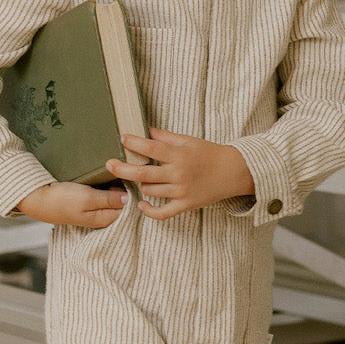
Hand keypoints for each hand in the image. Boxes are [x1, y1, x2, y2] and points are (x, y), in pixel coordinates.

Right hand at [15, 181, 128, 227]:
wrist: (37, 198)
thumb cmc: (61, 200)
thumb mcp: (88, 198)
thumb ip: (109, 200)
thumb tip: (129, 200)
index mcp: (104, 218)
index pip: (128, 208)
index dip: (133, 193)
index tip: (134, 178)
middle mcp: (100, 216)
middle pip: (121, 202)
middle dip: (125, 189)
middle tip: (126, 171)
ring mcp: (93, 209)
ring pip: (112, 197)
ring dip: (115, 185)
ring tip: (117, 171)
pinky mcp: (86, 202)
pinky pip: (102, 193)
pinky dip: (105, 185)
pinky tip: (105, 175)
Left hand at [105, 126, 254, 219]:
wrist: (234, 172)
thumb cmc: (210, 153)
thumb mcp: (188, 140)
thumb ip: (165, 137)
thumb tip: (145, 130)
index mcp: (179, 155)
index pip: (150, 148)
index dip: (133, 142)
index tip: (122, 138)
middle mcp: (178, 174)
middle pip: (143, 174)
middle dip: (122, 168)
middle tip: (110, 164)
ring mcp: (181, 192)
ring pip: (149, 190)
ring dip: (142, 184)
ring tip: (143, 178)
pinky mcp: (185, 205)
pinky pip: (162, 213)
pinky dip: (149, 211)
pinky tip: (141, 204)